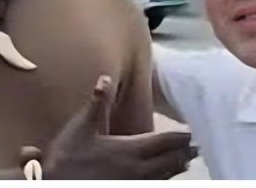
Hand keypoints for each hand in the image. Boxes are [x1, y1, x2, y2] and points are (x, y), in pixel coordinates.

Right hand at [42, 75, 196, 179]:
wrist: (58, 182)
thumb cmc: (69, 157)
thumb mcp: (81, 127)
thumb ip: (97, 103)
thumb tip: (105, 78)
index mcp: (129, 149)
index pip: (164, 142)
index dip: (180, 138)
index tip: (193, 133)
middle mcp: (138, 169)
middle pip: (170, 161)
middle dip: (183, 152)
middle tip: (197, 146)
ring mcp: (135, 183)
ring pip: (164, 175)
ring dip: (177, 166)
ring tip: (186, 160)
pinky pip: (154, 184)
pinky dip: (165, 178)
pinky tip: (165, 176)